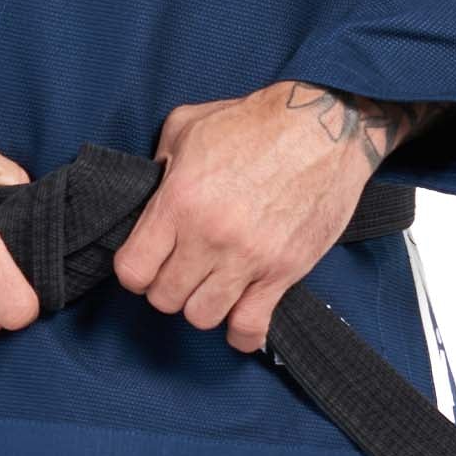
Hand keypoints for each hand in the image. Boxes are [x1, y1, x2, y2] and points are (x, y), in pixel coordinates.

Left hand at [112, 83, 446, 353]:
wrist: (322, 125)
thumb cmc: (255, 122)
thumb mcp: (187, 126)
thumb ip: (157, 164)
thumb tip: (149, 192)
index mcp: (179, 201)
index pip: (133, 270)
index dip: (135, 271)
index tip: (147, 261)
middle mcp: (209, 235)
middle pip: (165, 299)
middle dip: (167, 288)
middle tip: (181, 270)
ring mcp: (248, 257)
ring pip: (202, 317)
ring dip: (202, 305)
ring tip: (211, 285)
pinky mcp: (283, 271)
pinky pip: (251, 326)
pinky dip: (241, 332)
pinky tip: (238, 315)